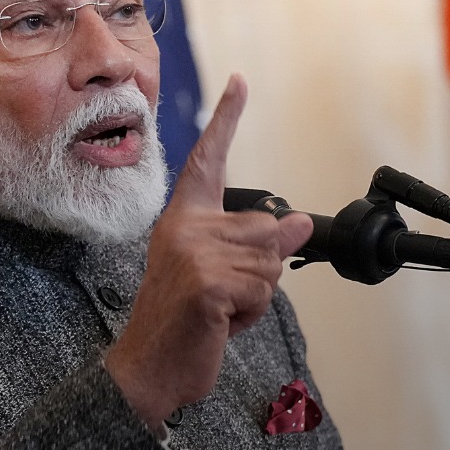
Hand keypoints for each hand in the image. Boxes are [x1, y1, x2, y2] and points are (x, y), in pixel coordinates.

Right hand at [104, 75, 313, 427]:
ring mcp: (195, 253)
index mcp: (184, 220)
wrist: (149, 368)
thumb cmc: (183, 325)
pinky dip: (250, 316)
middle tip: (221, 300)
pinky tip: (218, 325)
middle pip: (268, 229)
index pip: (209, 161)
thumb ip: (255, 248)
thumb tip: (300, 224)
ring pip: (271, 264)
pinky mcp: (208, 282)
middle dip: (261, 273)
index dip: (226, 120)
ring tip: (218, 313)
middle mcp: (186, 228)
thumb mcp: (223, 278)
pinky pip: (262, 291)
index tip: (239, 81)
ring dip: (256, 299)